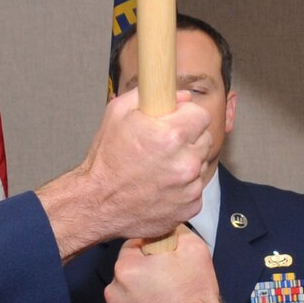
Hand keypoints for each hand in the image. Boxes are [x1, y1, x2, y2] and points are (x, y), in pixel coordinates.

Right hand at [34, 88, 212, 258]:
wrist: (98, 204)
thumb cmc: (106, 160)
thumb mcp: (118, 113)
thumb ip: (151, 95)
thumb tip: (181, 96)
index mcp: (172, 135)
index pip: (202, 115)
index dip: (188, 116)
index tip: (177, 121)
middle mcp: (186, 163)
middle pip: (205, 139)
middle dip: (189, 139)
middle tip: (165, 146)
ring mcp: (190, 188)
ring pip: (201, 164)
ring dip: (186, 163)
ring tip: (160, 168)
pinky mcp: (190, 207)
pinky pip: (195, 188)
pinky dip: (183, 187)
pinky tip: (162, 186)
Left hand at [106, 236, 226, 302]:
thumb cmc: (195, 298)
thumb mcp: (194, 249)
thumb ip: (175, 232)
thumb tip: (168, 228)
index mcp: (127, 268)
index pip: (133, 247)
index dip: (151, 251)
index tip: (164, 259)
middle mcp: (115, 292)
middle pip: (128, 272)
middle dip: (145, 274)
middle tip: (168, 281)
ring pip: (126, 296)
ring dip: (141, 296)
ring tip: (164, 301)